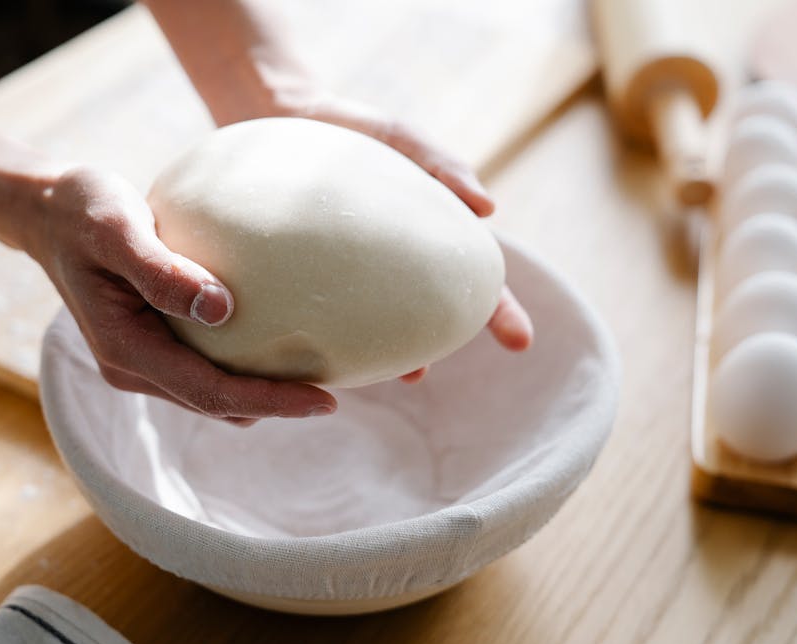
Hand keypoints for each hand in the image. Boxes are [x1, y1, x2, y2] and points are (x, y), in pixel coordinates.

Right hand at [24, 166, 337, 423]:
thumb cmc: (82, 210)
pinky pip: (206, 367)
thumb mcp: (117, 228)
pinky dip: (244, 364)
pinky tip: (280, 336)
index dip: (271, 401)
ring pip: (213, 393)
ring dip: (262, 390)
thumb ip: (162, 271)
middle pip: (218, 404)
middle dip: (277, 405)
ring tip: (318, 371)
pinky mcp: (153, 343)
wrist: (47, 211)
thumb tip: (224, 309)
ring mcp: (142, 360)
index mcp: (126, 349)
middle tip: (338, 390)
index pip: (211, 393)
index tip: (325, 399)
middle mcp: (134, 367)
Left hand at [267, 93, 533, 379]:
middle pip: (426, 313)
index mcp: (426, 234)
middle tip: (424, 375)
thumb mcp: (397, 135)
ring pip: (374, 323)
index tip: (520, 343)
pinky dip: (327, 335)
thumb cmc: (349, 125)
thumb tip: (489, 210)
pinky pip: (319, 312)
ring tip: (387, 371)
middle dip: (435, 346)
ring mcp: (347, 273)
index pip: (475, 279)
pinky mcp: (303, 274)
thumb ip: (442, 164)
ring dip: (379, 349)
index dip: (498, 312)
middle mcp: (390, 264)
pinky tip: (323, 354)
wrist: (276, 115)